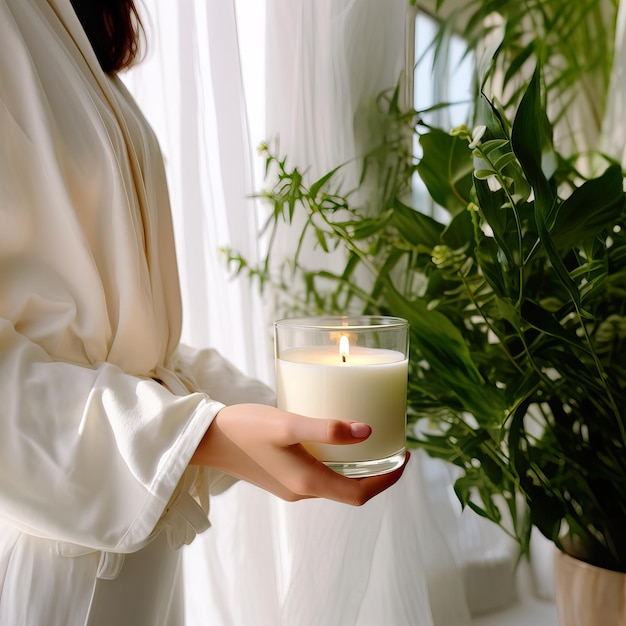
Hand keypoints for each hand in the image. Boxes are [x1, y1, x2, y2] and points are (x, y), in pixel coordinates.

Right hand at [191, 403, 408, 504]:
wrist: (207, 439)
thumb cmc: (245, 429)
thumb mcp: (287, 425)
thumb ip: (326, 429)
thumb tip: (367, 432)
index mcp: (308, 484)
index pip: (360, 494)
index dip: (388, 480)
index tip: (404, 456)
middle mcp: (302, 492)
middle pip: (350, 490)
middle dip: (376, 472)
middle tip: (391, 444)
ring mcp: (290, 487)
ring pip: (334, 482)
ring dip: (356, 467)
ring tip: (368, 438)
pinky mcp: (281, 477)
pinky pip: (318, 474)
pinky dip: (336, 462)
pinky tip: (332, 439)